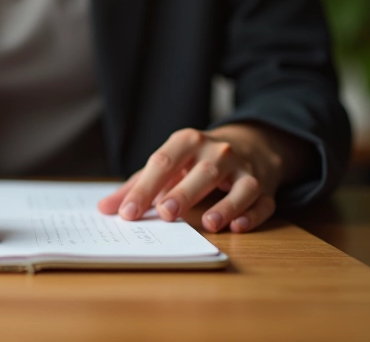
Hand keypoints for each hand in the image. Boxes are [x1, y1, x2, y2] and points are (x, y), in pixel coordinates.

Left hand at [97, 123, 310, 232]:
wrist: (251, 143)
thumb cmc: (196, 160)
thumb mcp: (168, 165)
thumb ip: (137, 186)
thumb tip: (105, 209)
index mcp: (188, 142)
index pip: (163, 163)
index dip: (145, 188)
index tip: (128, 212)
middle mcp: (218, 152)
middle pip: (201, 172)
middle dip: (183, 193)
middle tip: (164, 213)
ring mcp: (245, 170)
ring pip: (239, 187)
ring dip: (225, 206)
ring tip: (208, 224)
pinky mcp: (265, 188)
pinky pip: (262, 201)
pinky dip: (253, 214)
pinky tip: (239, 226)